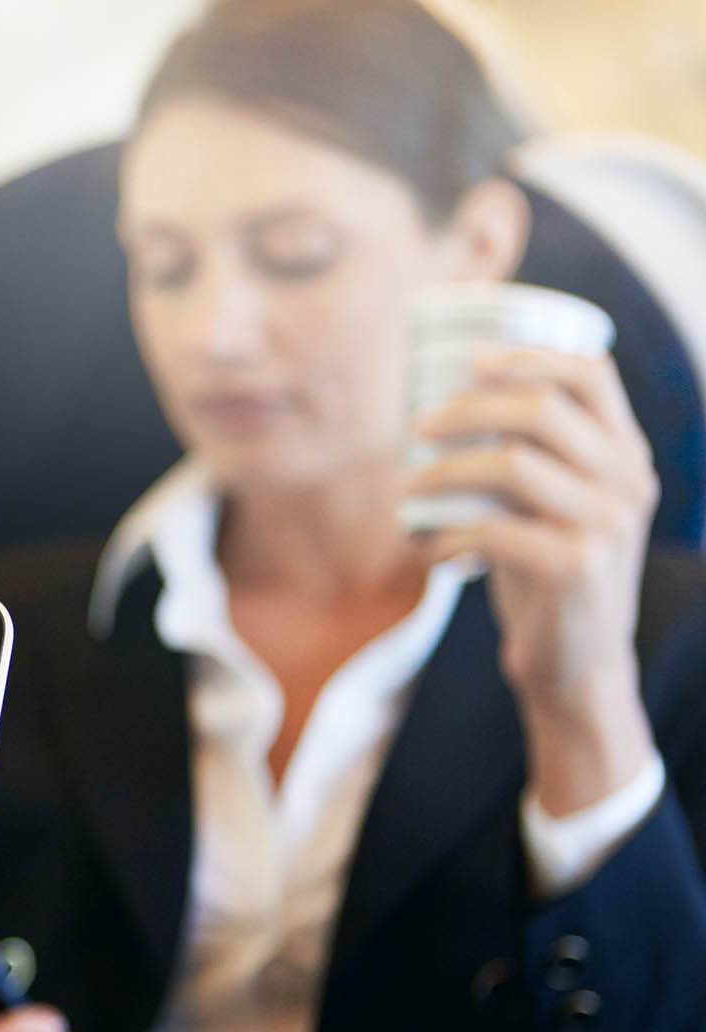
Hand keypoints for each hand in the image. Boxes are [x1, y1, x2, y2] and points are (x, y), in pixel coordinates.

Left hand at [411, 348, 660, 814]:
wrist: (577, 668)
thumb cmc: (548, 580)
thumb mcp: (552, 510)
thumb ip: (529, 461)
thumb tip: (448, 408)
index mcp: (628, 457)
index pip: (592, 375)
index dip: (528, 356)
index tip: (468, 358)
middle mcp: (627, 482)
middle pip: (543, 410)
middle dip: (468, 409)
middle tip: (417, 427)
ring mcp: (606, 524)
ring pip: (511, 465)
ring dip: (445, 472)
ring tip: (410, 490)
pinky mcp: (574, 567)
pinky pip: (492, 529)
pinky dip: (447, 534)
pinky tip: (429, 550)